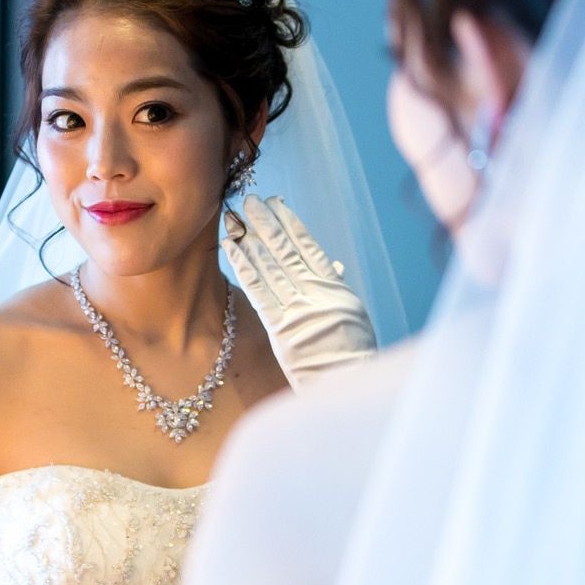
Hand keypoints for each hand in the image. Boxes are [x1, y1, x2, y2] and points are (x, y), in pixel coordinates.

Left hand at [223, 195, 375, 389]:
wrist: (348, 383)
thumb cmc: (352, 353)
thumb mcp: (352, 316)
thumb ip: (336, 289)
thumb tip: (331, 267)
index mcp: (335, 288)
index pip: (308, 247)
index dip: (290, 224)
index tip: (276, 204)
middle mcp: (316, 292)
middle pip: (286, 251)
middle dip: (267, 223)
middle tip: (251, 201)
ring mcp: (298, 308)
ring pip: (270, 266)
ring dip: (252, 240)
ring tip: (237, 219)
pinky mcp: (282, 327)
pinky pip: (259, 291)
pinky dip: (245, 267)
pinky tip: (232, 249)